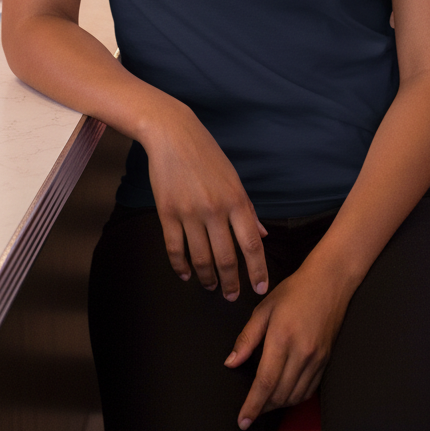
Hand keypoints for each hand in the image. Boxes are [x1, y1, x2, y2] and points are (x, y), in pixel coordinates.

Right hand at [143, 103, 268, 301]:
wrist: (173, 135)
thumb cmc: (208, 155)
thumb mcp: (234, 179)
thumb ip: (248, 209)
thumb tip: (262, 235)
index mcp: (236, 200)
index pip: (251, 244)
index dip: (257, 270)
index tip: (260, 288)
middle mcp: (215, 209)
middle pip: (226, 258)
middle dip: (231, 283)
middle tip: (232, 296)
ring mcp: (189, 212)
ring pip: (201, 258)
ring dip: (207, 278)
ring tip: (210, 287)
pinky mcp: (167, 213)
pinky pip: (175, 249)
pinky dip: (181, 266)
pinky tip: (186, 274)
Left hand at [224, 259, 351, 429]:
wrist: (329, 283)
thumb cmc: (295, 291)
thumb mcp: (263, 308)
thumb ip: (246, 338)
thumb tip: (231, 362)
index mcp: (282, 337)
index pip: (265, 382)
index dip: (252, 405)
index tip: (243, 420)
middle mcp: (301, 352)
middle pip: (279, 394)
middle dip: (262, 407)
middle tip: (250, 410)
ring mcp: (316, 359)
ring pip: (294, 396)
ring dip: (277, 405)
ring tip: (264, 403)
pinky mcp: (325, 361)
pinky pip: (308, 390)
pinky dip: (294, 398)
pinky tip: (284, 393)